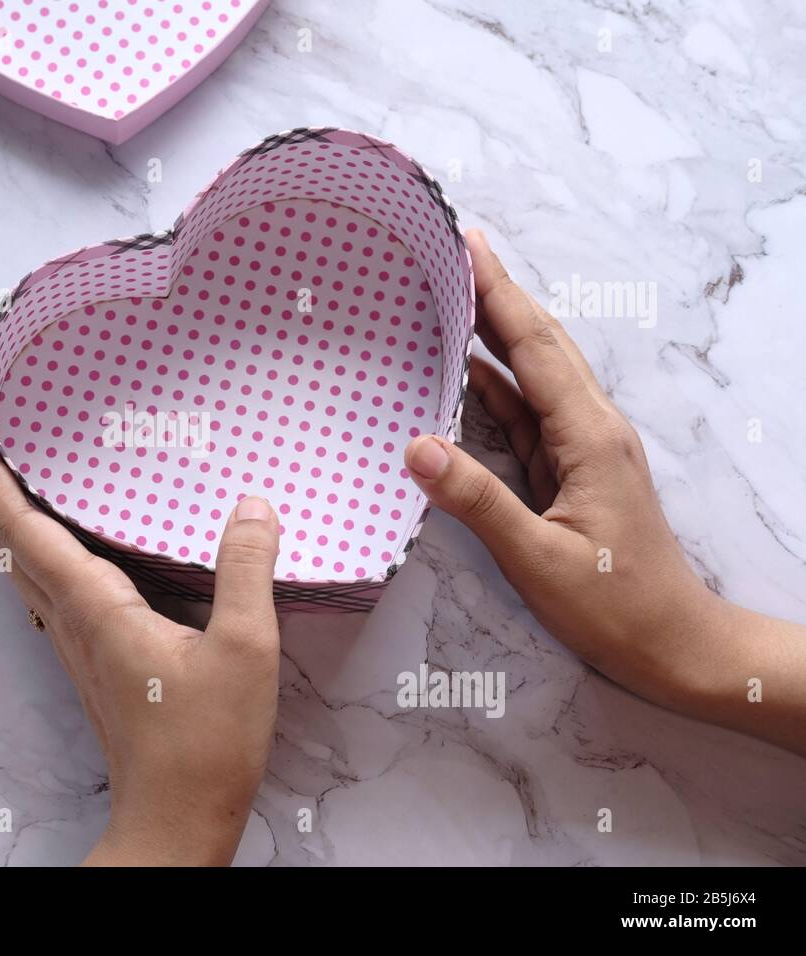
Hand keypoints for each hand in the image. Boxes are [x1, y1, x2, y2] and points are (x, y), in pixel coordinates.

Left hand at [0, 411, 281, 864]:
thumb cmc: (206, 743)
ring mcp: (75, 643)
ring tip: (10, 468)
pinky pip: (45, 586)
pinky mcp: (91, 659)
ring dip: (6, 512)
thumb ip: (246, 571)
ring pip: (21, 565)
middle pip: (7, 540)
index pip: (22, 526)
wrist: (176, 819)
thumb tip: (251, 503)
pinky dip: (34, 547)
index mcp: (95, 607)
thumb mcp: (245, 650)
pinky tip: (59, 540)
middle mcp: (70, 620)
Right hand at [403, 230, 805, 754]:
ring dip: (495, 332)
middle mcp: (590, 427)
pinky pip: (527, 411)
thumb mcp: (538, 559)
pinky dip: (494, 383)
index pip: (534, 346)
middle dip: (497, 293)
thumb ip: (477, 499)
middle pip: (539, 343)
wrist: (675, 643)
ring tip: (449, 296)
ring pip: (534, 373)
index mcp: (588, 435)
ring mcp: (583, 447)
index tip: (466, 242)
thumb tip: (416, 444)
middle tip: (452, 251)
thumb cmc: (614, 606)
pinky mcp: (572, 469)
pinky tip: (464, 373)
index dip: (498, 292)